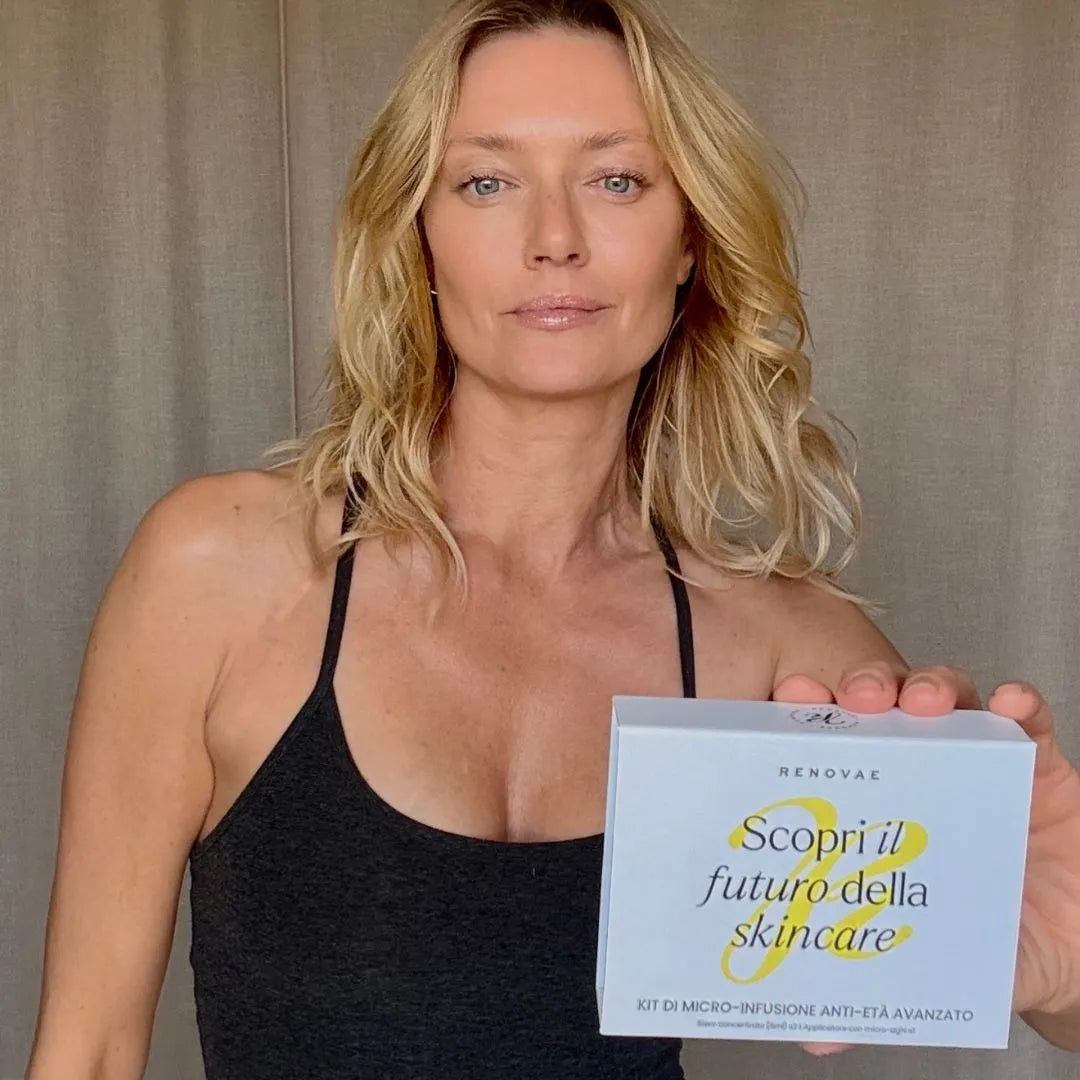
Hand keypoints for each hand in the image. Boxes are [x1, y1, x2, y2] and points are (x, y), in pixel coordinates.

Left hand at [772, 663, 1079, 1056]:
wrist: (1075, 953)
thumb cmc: (991, 944)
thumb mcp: (933, 967)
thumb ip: (881, 990)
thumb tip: (816, 1036)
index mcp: (881, 809)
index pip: (838, 747)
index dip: (811, 720)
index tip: (787, 702)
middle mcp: (923, 772)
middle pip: (885, 708)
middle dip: (866, 690)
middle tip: (855, 699)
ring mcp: (979, 761)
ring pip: (948, 698)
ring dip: (930, 687)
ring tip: (920, 701)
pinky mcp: (1041, 763)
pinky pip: (1029, 720)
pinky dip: (1018, 704)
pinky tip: (1008, 705)